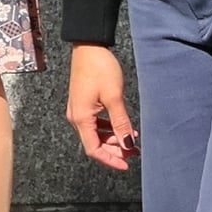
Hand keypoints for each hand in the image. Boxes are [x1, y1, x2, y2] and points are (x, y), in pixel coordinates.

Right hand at [66, 43, 137, 171]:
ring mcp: (79, 110)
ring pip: (96, 134)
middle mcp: (76, 117)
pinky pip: (95, 123)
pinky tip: (123, 126)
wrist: (89, 46)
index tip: (127, 164)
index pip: (94, 150)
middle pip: (95, 143)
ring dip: (113, 138)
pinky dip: (109, 128)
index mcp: (81, 119)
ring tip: (132, 139)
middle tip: (135, 151)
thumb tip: (127, 144)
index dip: (110, 160)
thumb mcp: (114, 97)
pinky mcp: (84, 103)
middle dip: (115, 150)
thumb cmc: (99, 68)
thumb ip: (120, 123)